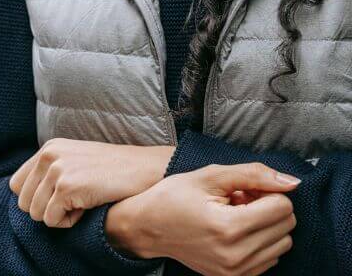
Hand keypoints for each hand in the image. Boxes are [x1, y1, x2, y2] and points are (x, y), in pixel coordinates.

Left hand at [9, 139, 173, 227]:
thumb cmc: (112, 172)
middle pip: (23, 202)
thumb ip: (51, 171)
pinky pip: (51, 220)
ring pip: (35, 213)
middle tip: (73, 204)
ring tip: (81, 204)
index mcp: (48, 149)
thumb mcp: (75, 161)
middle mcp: (48, 155)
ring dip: (58, 217)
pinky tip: (86, 208)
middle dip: (46, 210)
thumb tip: (26, 198)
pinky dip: (68, 222)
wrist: (144, 170)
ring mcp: (56, 170)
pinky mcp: (66, 187)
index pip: (17, 185)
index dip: (36, 199)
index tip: (59, 200)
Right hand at [106, 163, 299, 275]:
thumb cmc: (175, 196)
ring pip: (283, 243)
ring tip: (237, 214)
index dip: (266, 190)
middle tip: (240, 199)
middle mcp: (237, 254)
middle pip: (286, 225)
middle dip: (268, 206)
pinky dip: (260, 241)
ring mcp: (237, 271)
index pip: (282, 206)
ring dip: (266, 225)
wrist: (148, 227)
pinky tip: (236, 230)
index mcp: (229, 226)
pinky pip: (271, 258)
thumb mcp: (210, 175)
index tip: (244, 188)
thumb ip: (253, 174)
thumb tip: (292, 182)